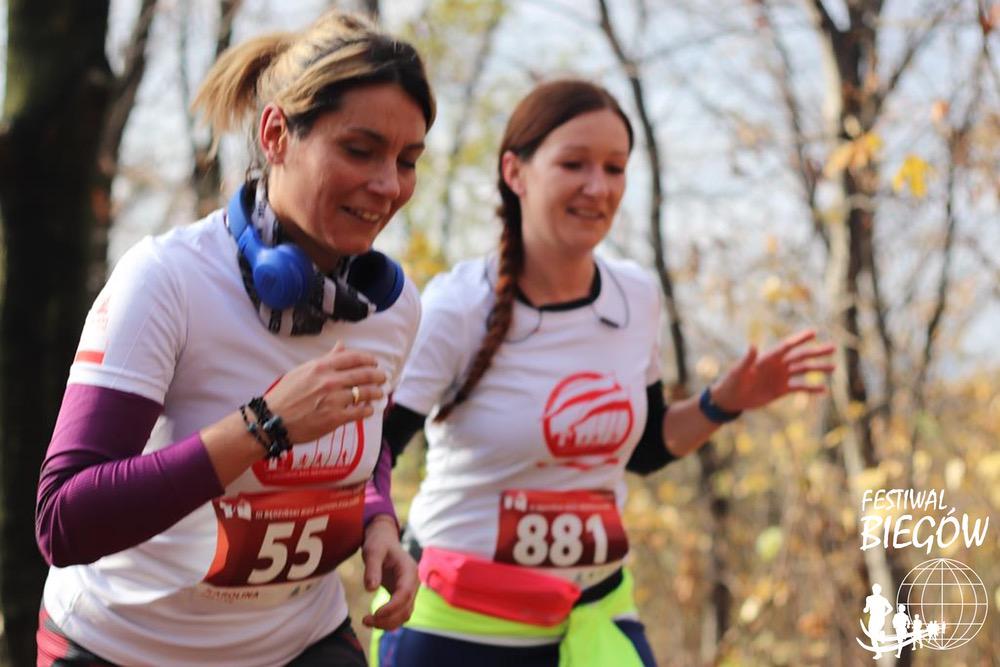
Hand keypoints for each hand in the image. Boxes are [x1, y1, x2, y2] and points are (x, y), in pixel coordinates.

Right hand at [263, 342, 386, 442]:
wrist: (273, 419)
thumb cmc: (285, 394)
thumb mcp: (303, 371)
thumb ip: (326, 359)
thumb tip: (341, 345)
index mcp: (322, 367)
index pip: (353, 358)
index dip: (368, 360)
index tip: (374, 363)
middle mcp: (330, 381)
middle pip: (364, 375)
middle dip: (377, 376)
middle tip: (383, 378)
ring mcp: (334, 400)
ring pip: (365, 393)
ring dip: (376, 393)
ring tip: (379, 394)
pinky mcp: (335, 418)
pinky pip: (359, 412)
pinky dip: (368, 410)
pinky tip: (369, 410)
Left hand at [361, 515, 416, 629]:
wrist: (383, 539)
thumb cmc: (378, 543)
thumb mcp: (373, 551)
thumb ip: (372, 568)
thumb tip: (370, 589)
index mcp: (409, 571)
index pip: (405, 594)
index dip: (392, 608)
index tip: (375, 614)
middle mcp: (413, 583)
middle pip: (406, 608)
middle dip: (387, 619)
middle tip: (365, 620)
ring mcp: (409, 590)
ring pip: (404, 615)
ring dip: (388, 623)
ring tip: (366, 621)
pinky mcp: (402, 595)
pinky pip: (399, 613)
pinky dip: (388, 620)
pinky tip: (373, 619)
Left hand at [710, 329, 833, 411]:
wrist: (731, 399)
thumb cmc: (732, 382)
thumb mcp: (739, 371)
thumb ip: (747, 359)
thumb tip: (752, 344)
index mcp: (768, 358)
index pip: (787, 346)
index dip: (800, 339)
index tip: (814, 332)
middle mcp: (777, 365)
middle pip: (800, 356)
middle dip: (816, 352)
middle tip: (833, 347)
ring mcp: (781, 377)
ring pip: (803, 370)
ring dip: (818, 368)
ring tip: (833, 367)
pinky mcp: (781, 390)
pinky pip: (800, 387)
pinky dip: (811, 388)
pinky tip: (824, 389)